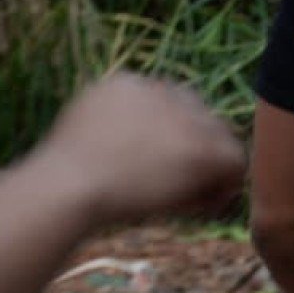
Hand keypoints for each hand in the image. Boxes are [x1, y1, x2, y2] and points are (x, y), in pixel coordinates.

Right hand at [35, 73, 245, 226]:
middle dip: (191, 153)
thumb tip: (142, 154)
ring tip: (183, 203)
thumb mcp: (83, 142)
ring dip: (207, 172)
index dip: (168, 140)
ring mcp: (187, 118)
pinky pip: (234, 163)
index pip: (168, 105)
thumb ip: (116, 135)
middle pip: (198, 119)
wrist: (65, 188)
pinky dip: (222, 188)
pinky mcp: (204, 147)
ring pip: (219, 140)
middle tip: (174, 190)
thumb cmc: (59, 181)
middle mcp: (162, 90)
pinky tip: (196, 209)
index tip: (154, 170)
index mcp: (127, 84)